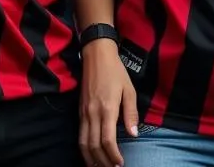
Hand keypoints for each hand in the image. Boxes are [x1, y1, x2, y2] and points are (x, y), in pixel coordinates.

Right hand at [79, 40, 138, 166]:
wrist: (96, 57)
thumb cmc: (116, 72)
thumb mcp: (129, 89)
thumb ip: (130, 112)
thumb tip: (134, 134)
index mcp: (107, 108)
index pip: (107, 140)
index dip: (113, 155)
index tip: (120, 163)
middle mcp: (92, 114)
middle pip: (93, 146)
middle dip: (102, 161)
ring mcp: (83, 114)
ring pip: (83, 144)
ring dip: (91, 159)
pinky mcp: (79, 112)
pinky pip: (80, 136)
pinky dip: (84, 150)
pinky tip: (90, 155)